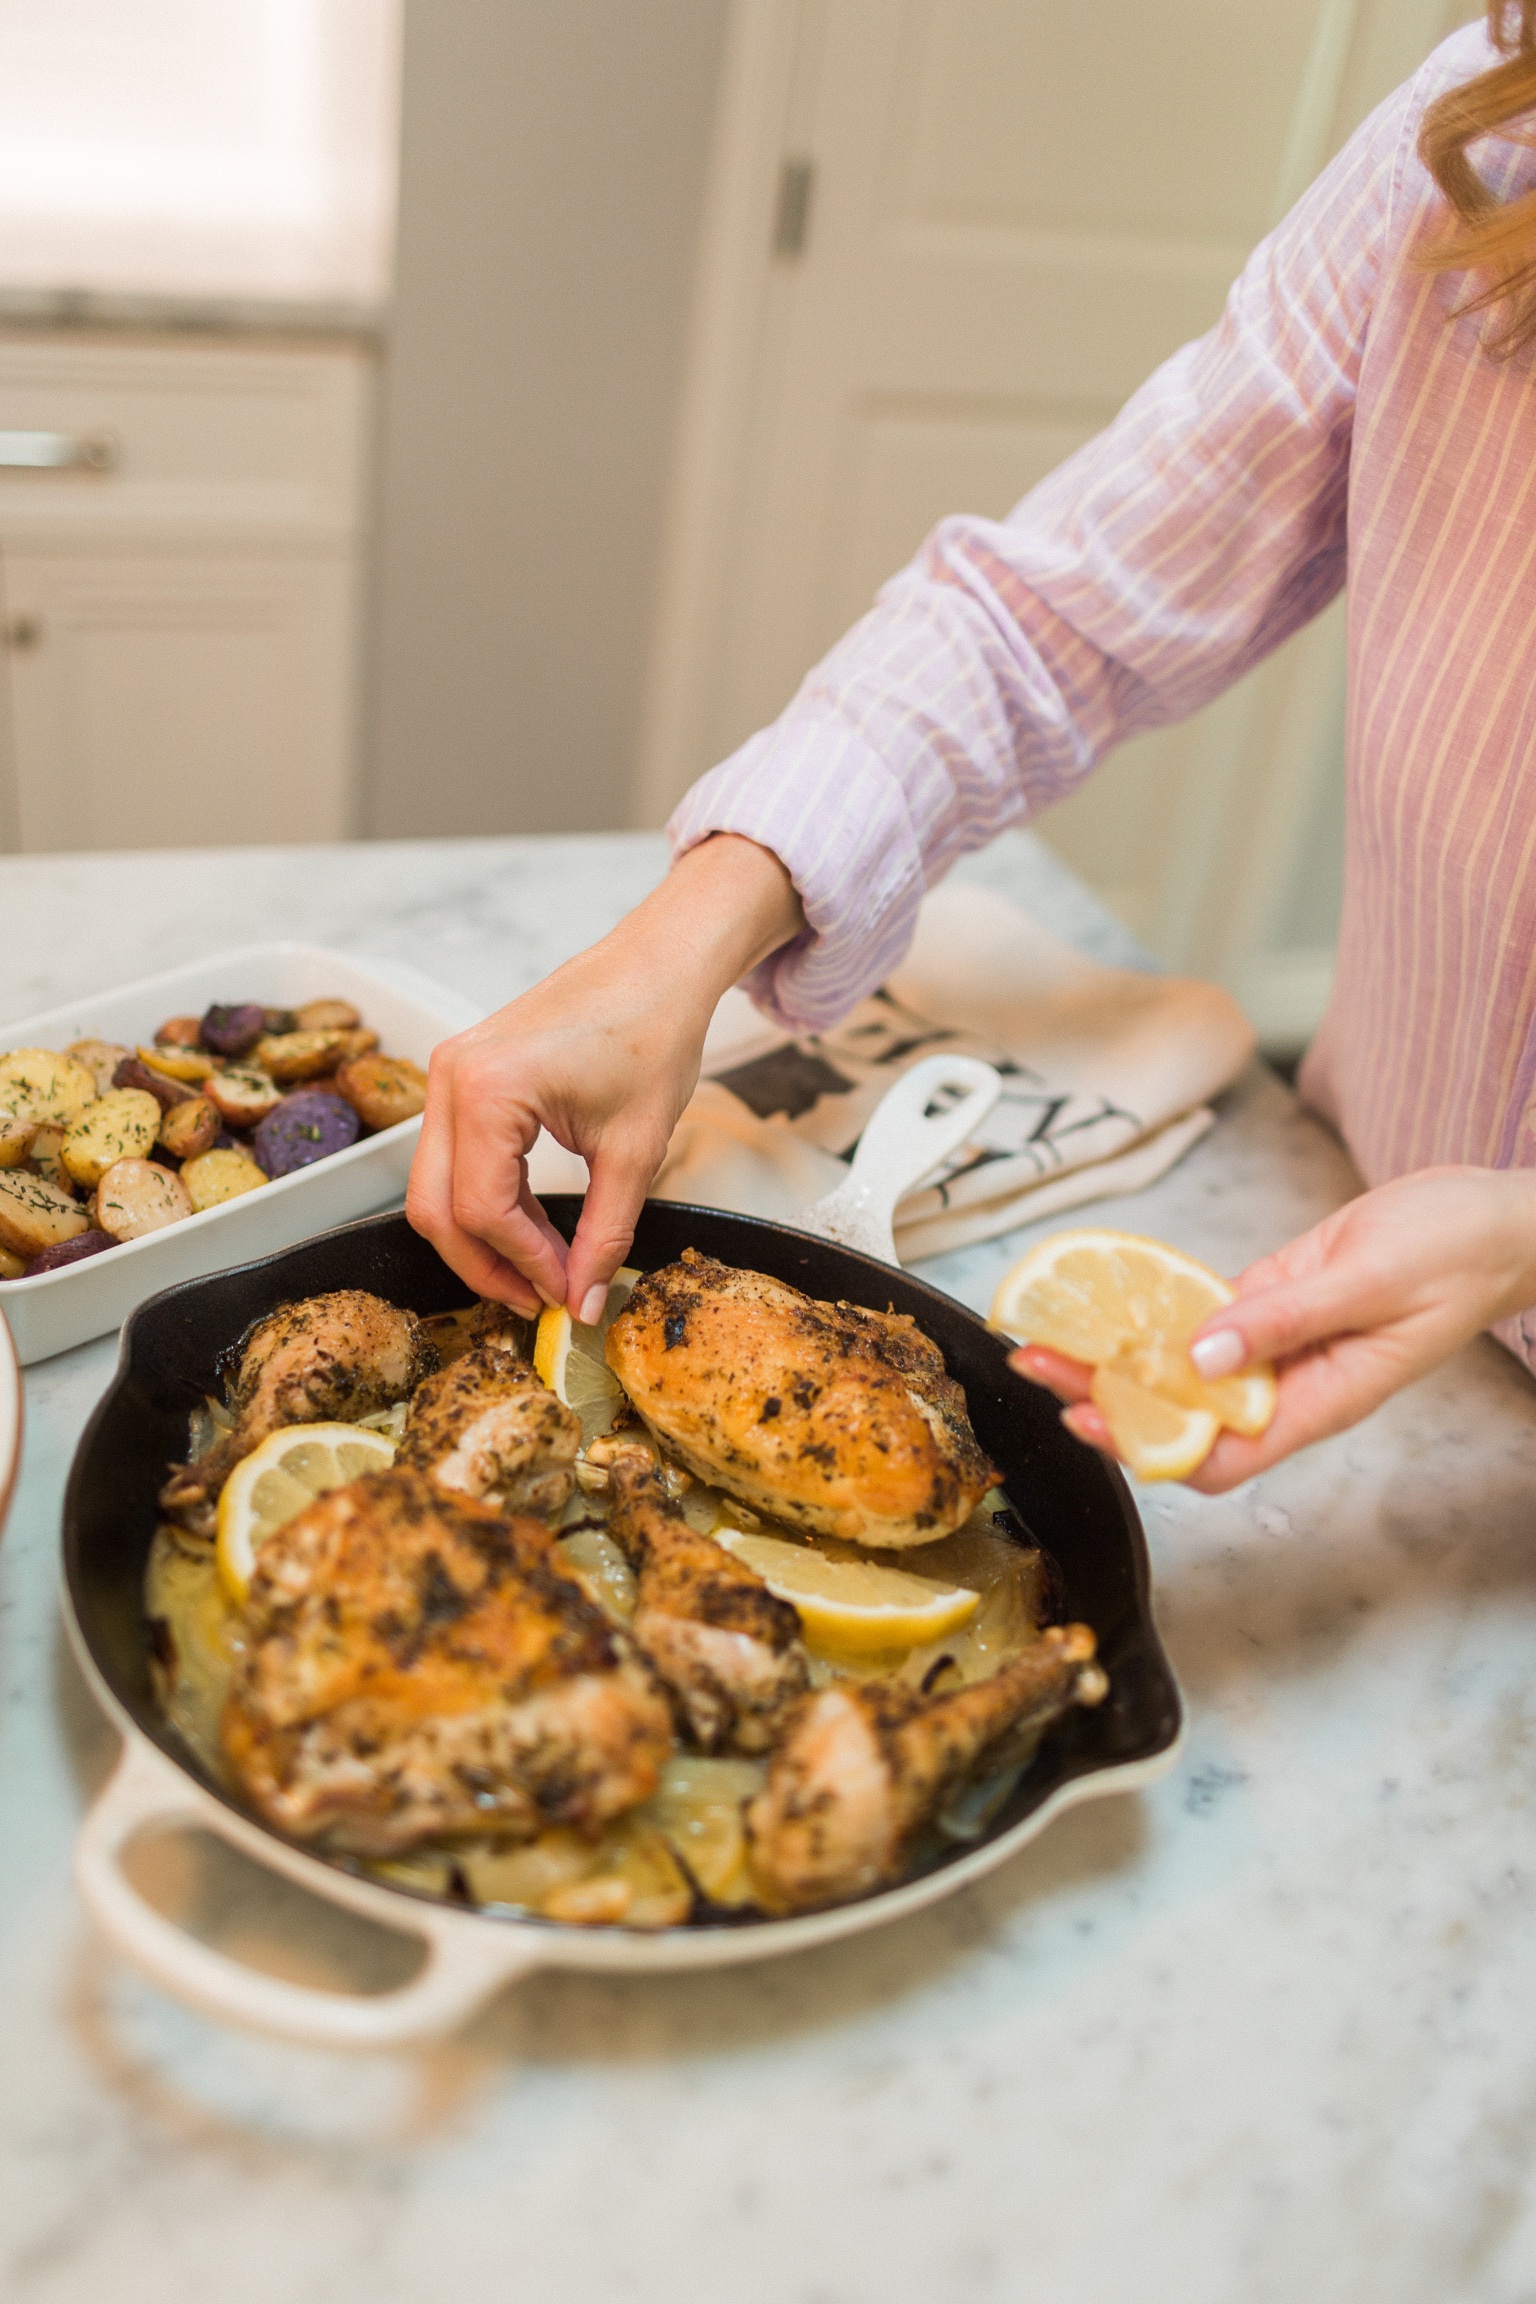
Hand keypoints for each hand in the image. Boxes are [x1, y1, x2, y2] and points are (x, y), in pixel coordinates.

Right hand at [406, 835, 803, 1318]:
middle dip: (486, 1266)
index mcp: (488, 1091)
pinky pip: (454, 1158)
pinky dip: (487, 1201)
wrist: (659, 967)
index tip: (566, 1297)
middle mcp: (450, 1079)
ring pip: (435, 1188)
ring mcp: (447, 1073)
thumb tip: (583, 1304)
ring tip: (542, 1271)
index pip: (483, 1211)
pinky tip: (533, 1228)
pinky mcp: (461, 1075)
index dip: (524, 1266)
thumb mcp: (634, 1151)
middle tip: (540, 1301)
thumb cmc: (653, 1034)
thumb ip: (605, 1235)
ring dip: (483, 1238)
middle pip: (436, 1208)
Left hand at [1009, 1165, 1535, 1492]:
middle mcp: (1291, 1382)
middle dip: (1108, 1396)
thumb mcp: (1371, 1280)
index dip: (1147, 1446)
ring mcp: (1279, 1343)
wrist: (1500, 1217)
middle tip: (1038, 1364)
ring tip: (1053, 1335)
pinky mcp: (1276, 1300)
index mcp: (1320, 1398)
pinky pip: (1206, 1319)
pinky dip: (1159, 1311)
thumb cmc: (1460, 1252)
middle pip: (1184, 1414)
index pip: (1219, 1457)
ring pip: (1185, 1367)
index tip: (1087, 1414)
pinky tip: (1110, 1300)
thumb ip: (1285, 1318)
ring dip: (1120, 1354)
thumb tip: (1201, 1355)